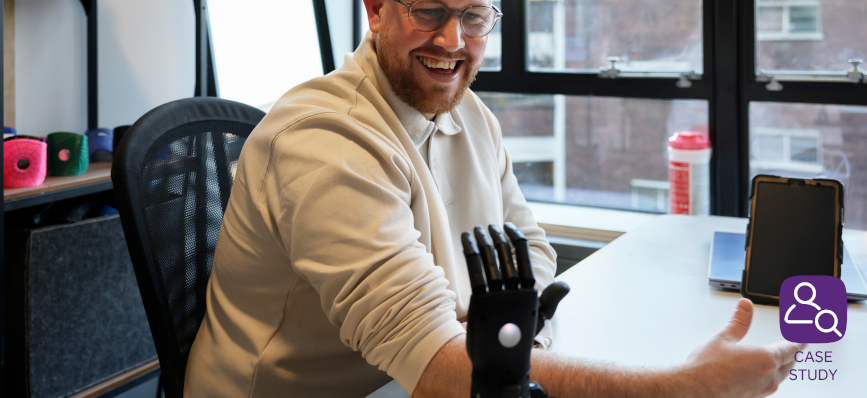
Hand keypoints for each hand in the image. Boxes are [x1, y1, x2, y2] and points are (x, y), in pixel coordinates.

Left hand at [462, 223, 568, 397]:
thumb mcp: (540, 318)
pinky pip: (474, 271)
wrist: (501, 363)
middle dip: (496, 236)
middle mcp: (514, 293)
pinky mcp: (479, 301)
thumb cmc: (522, 337)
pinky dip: (469, 252)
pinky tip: (466, 241)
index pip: (523, 258)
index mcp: (530, 292)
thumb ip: (551, 299)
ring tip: (475, 229)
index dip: (516, 238)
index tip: (508, 225)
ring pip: (488, 260)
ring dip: (481, 241)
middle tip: (488, 225)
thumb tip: (564, 285)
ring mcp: (496, 296)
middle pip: (504, 256)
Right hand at [683, 299, 805, 397]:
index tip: (805, 338)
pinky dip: (772, 376)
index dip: (799, 342)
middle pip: (789, 364)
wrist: (695, 391)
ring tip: (782, 360)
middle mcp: (768, 377)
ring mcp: (762, 389)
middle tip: (796, 347)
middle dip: (793, 354)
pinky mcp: (753, 397)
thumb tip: (746, 306)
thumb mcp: (723, 339)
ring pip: (781, 377)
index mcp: (765, 359)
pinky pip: (770, 384)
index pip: (791, 349)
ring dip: (784, 367)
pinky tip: (762, 374)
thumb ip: (738, 322)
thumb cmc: (706, 369)